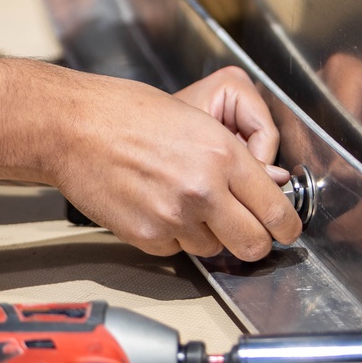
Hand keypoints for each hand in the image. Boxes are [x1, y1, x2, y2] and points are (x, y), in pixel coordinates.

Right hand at [0, 56, 301, 262]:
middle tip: (247, 229)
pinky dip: (174, 236)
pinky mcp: (148, 237)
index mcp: (222, 154)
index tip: (285, 228)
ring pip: (215, 250)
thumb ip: (238, 153)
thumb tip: (269, 184)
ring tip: (185, 201)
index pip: (277, 210)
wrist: (75, 128)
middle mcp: (204, 189)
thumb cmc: (129, 113)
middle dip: (255, 241)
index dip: (286, 225)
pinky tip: (157, 205)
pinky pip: (178, 250)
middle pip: (255, 245)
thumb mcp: (196, 115)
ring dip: (209, 235)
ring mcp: (175, 217)